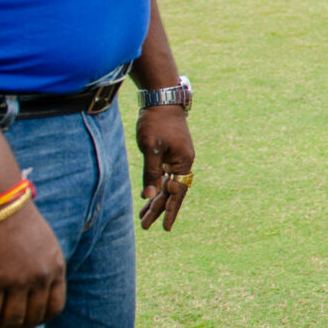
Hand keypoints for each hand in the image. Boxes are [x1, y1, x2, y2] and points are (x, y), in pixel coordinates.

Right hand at [0, 202, 64, 327]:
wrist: (4, 206)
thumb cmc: (21, 224)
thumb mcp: (46, 245)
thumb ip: (47, 269)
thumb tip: (39, 294)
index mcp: (56, 268)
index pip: (54, 308)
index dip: (40, 321)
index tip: (29, 326)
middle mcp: (40, 276)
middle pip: (32, 318)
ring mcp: (17, 279)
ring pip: (11, 319)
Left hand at [137, 105, 194, 230]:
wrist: (162, 99)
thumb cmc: (156, 122)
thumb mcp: (151, 148)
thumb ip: (151, 173)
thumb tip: (148, 195)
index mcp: (183, 162)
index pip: (177, 193)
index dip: (170, 211)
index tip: (164, 228)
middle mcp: (184, 162)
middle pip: (172, 191)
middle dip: (159, 208)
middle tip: (145, 226)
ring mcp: (178, 157)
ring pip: (167, 184)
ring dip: (155, 199)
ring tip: (143, 216)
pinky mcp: (171, 153)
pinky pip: (164, 175)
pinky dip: (155, 186)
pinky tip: (148, 195)